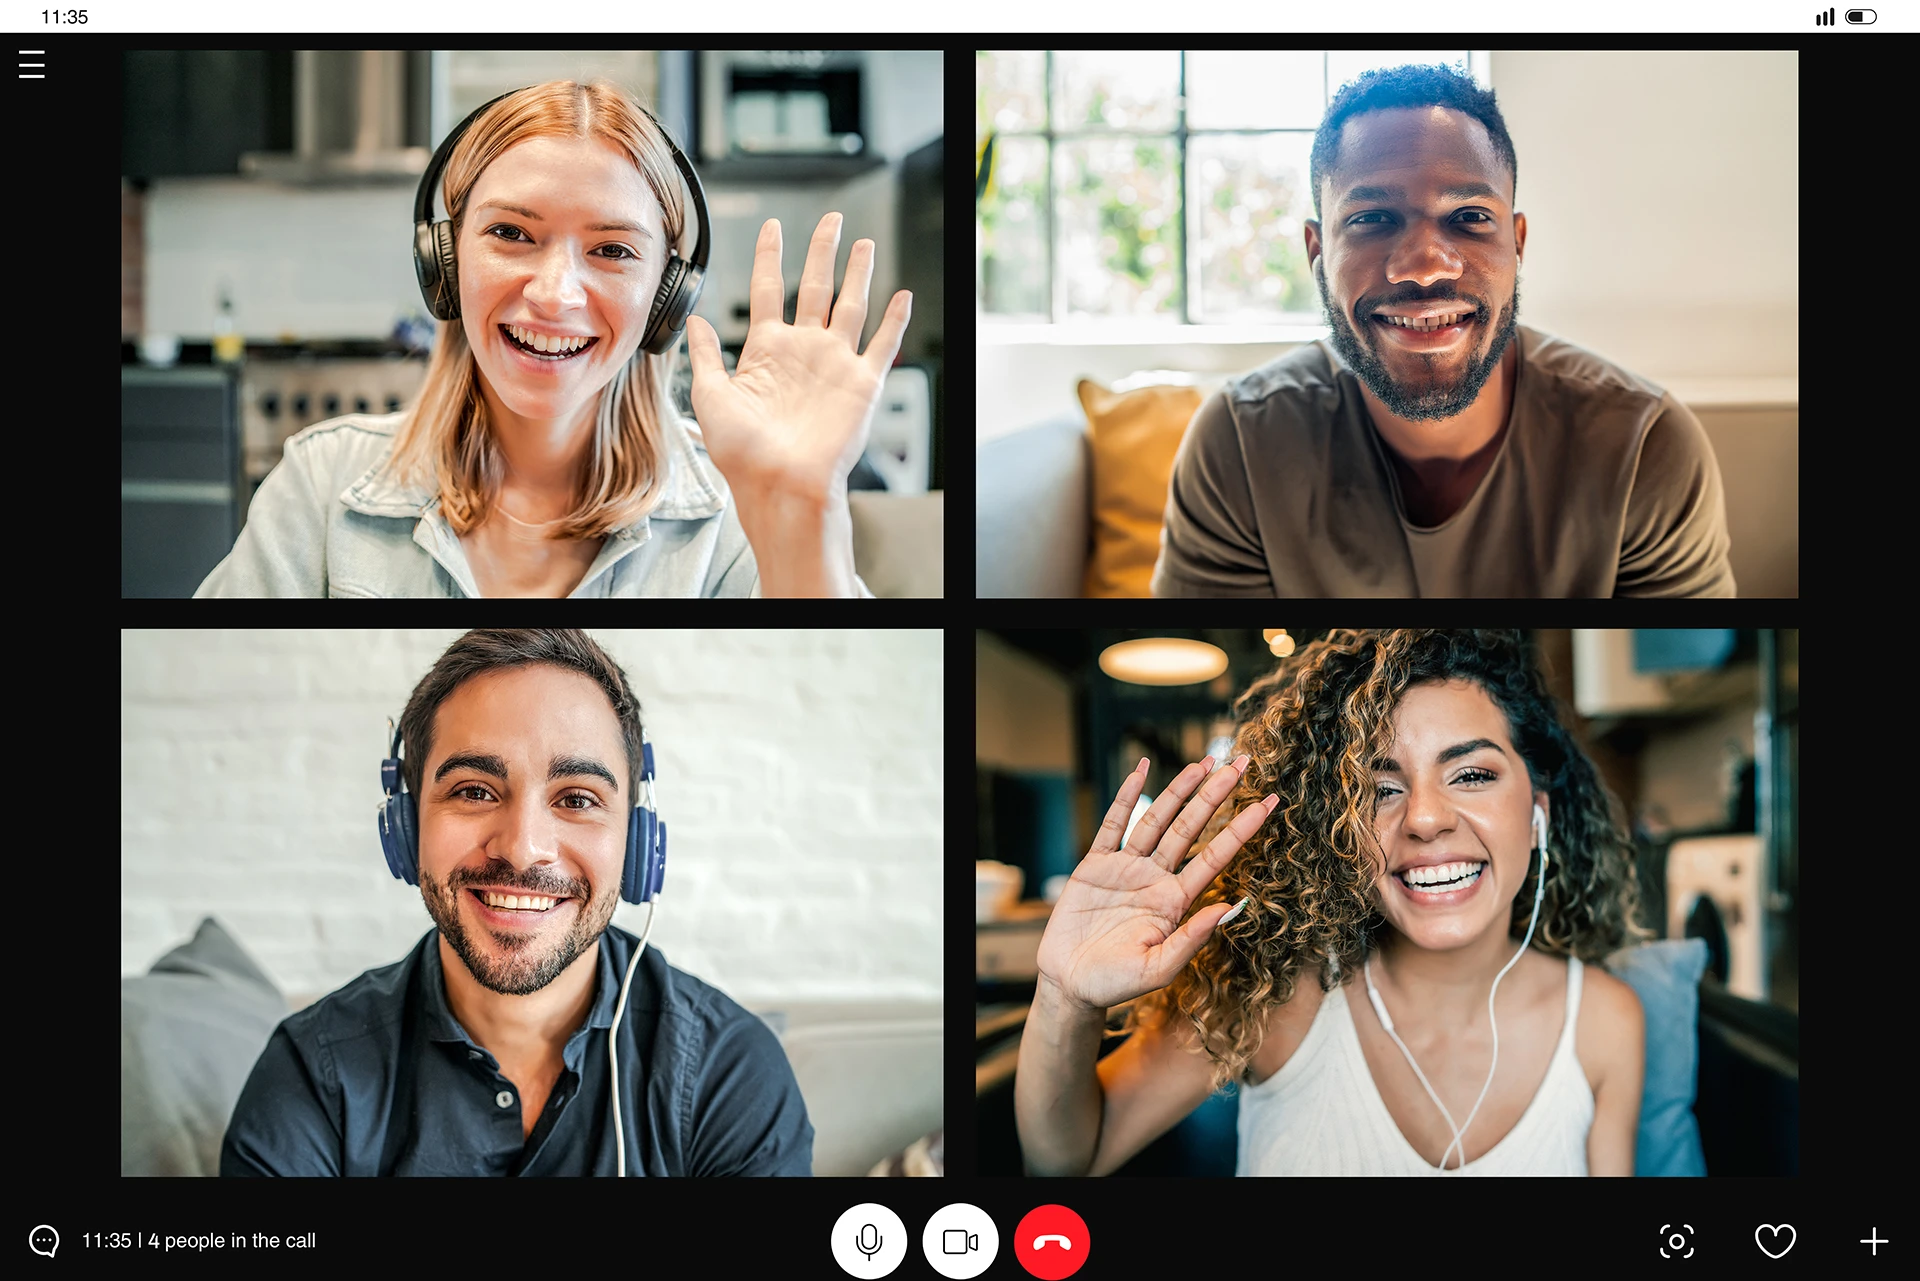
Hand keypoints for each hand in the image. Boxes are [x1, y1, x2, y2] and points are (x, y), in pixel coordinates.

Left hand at [684, 213, 912, 507]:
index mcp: (767, 351)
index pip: (768, 289)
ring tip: (863, 244)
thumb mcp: (710, 396)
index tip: (772, 228)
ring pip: (850, 305)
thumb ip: (706, 355)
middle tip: (830, 221)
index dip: (770, 256)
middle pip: (815, 286)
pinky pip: (883, 344)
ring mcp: (834, 365)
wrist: (779, 484)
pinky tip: (902, 297)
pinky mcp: (862, 383)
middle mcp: (803, 352)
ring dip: (858, 273)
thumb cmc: (743, 453)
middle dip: (823, 251)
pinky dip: (895, 320)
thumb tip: (694, 322)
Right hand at [1034, 754, 1277, 1012]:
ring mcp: (1126, 868)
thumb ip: (1192, 938)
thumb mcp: (1159, 969)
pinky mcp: (1095, 865)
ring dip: (1179, 790)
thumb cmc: (1115, 983)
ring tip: (1202, 762)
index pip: (1215, 857)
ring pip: (1157, 819)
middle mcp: (1156, 878)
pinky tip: (1142, 771)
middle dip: (1215, 796)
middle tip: (1241, 764)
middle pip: (1191, 828)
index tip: (1269, 804)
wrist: (1070, 985)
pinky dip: (1126, 796)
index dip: (1242, 829)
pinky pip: (1114, 824)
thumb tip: (1230, 907)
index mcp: (1176, 902)